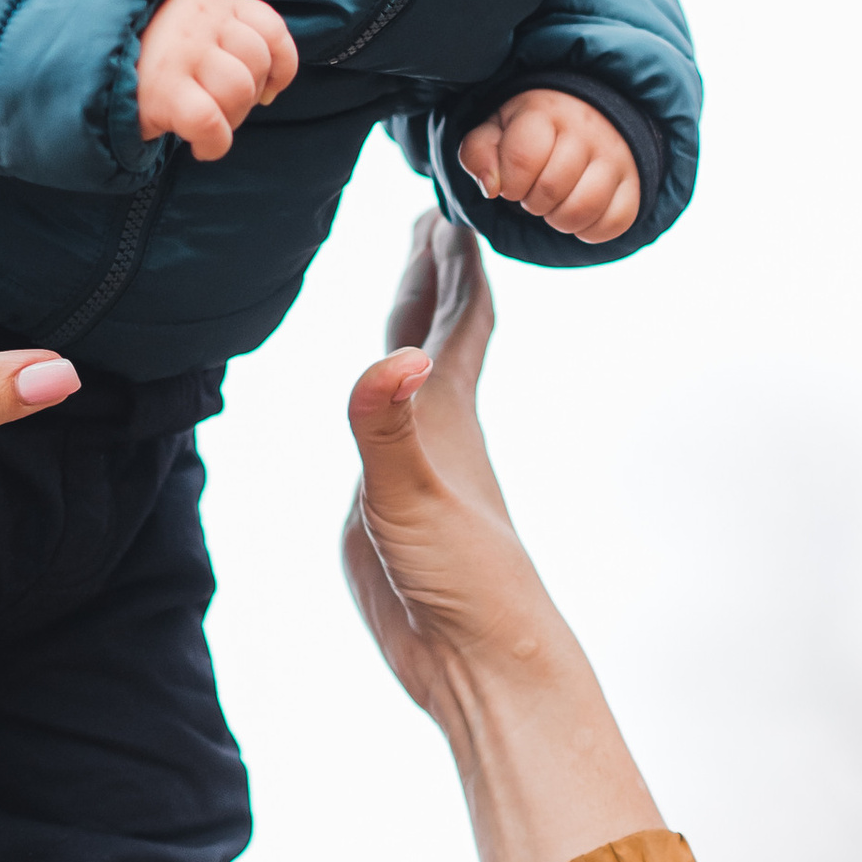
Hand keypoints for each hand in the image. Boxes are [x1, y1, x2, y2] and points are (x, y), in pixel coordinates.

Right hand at [136, 0, 298, 159]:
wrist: (78, 64)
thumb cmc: (141, 56)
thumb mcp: (184, 27)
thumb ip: (223, 36)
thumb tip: (271, 86)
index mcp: (208, 0)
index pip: (269, 26)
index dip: (280, 65)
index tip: (269, 89)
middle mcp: (198, 19)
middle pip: (257, 62)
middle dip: (249, 97)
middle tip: (220, 110)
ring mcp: (181, 52)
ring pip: (239, 90)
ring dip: (232, 119)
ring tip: (207, 125)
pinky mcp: (163, 89)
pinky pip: (212, 122)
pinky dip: (215, 144)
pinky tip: (202, 148)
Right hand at [342, 216, 660, 861]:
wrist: (478, 665)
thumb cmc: (465, 584)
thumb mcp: (412, 499)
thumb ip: (389, 427)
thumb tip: (395, 354)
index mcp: (449, 416)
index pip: (456, 316)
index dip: (454, 258)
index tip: (449, 197)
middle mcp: (440, 431)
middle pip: (441, 332)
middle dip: (436, 272)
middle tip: (431, 214)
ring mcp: (419, 468)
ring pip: (418, 376)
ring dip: (416, 325)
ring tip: (414, 283)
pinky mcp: (393, 509)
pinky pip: (389, 427)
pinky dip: (386, 393)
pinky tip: (383, 397)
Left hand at [456, 88, 639, 242]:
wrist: (587, 114)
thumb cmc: (531, 130)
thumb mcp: (496, 131)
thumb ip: (478, 153)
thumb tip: (491, 187)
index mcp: (546, 112)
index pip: (523, 158)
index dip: (510, 184)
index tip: (512, 181)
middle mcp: (586, 130)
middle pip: (551, 189)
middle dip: (532, 202)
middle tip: (534, 192)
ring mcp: (615, 156)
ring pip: (582, 210)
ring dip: (559, 220)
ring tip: (554, 205)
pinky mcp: (635, 183)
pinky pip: (613, 224)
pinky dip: (590, 230)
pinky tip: (579, 213)